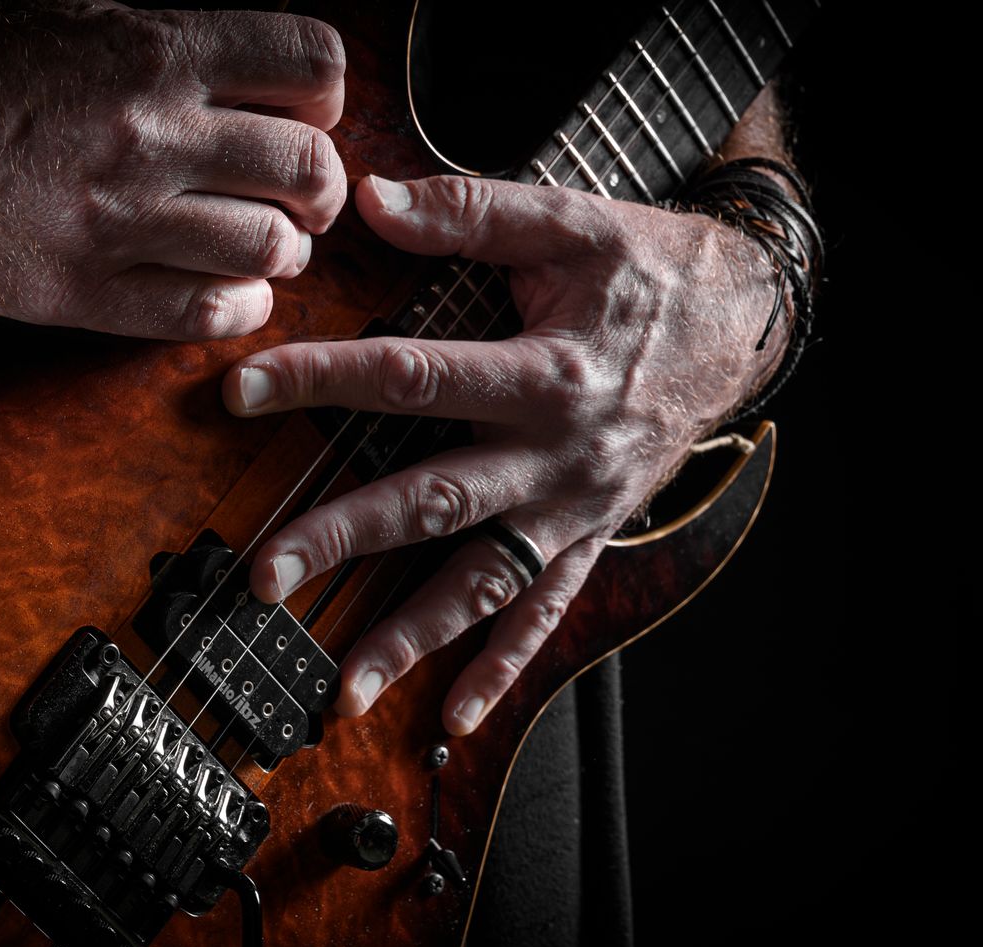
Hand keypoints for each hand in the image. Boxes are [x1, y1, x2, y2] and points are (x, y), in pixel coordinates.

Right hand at [0, 2, 345, 338]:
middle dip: (322, 187)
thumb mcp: (69, 19)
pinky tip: (228, 295)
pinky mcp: (81, 293)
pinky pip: (207, 315)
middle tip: (304, 199)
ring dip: (284, 253)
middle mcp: (148, 132)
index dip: (326, 96)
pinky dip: (239, 309)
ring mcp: (117, 220)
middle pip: (309, 166)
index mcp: (150, 48)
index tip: (308, 115)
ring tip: (262, 248)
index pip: (310, 61)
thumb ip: (168, 48)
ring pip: (272, 249)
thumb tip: (252, 77)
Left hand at [224, 173, 785, 734]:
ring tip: (345, 687)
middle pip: (434, 501)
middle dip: (345, 539)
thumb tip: (374, 199)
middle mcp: (555, 454)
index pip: (410, 377)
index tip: (240, 391)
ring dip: (413, 637)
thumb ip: (471, 211)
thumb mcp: (572, 221)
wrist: (742, 324)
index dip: (320, 380)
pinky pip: (546, 612)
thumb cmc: (652, 273)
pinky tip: (459, 711)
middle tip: (267, 575)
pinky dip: (504, 665)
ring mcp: (574, 508)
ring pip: (483, 582)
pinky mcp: (590, 534)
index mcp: (542, 372)